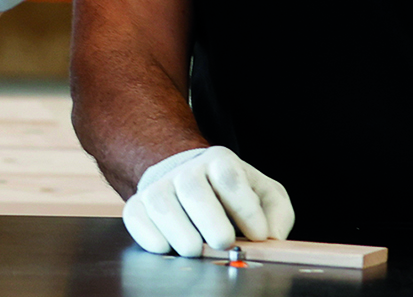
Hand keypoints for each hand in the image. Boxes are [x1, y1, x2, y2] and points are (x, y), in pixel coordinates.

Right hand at [122, 146, 294, 256]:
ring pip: (162, 205)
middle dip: (210, 221)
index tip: (258, 235)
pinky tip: (168, 247)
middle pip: (193, 189)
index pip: (229, 178)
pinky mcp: (137, 206)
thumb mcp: (262, 194)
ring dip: (181, 234)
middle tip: (223, 243)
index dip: (245, 208)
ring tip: (196, 250)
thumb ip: (276, 212)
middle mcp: (186, 170)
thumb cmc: (230, 195)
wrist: (187, 181)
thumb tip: (271, 235)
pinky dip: (152, 237)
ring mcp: (158, 187)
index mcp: (219, 162)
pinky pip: (136, 219)